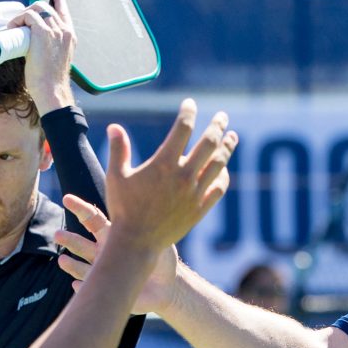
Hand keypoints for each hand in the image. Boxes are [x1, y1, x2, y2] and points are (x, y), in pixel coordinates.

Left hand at [2, 0, 75, 112]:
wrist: (52, 90)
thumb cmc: (51, 82)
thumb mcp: (56, 62)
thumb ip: (51, 52)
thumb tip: (35, 50)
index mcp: (70, 37)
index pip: (64, 11)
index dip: (58, 0)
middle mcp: (64, 30)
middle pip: (46, 7)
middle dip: (31, 10)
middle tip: (19, 22)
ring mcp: (55, 30)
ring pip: (36, 9)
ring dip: (22, 15)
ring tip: (14, 28)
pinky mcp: (42, 32)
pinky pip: (28, 16)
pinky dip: (18, 19)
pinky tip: (12, 28)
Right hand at [55, 195, 177, 316]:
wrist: (167, 287)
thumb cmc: (164, 260)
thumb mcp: (159, 241)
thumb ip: (150, 230)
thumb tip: (144, 217)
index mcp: (115, 236)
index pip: (93, 219)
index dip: (80, 209)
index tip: (67, 199)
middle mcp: (104, 252)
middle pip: (82, 243)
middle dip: (69, 239)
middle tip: (57, 235)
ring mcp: (103, 272)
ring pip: (80, 266)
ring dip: (71, 264)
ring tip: (62, 260)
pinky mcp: (105, 290)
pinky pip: (91, 289)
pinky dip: (84, 287)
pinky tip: (77, 285)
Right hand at [91, 99, 234, 257]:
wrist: (136, 243)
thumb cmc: (123, 209)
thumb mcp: (116, 176)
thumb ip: (118, 149)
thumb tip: (114, 126)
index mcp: (164, 163)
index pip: (182, 129)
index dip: (188, 112)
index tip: (190, 104)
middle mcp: (184, 175)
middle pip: (209, 143)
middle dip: (217, 126)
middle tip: (222, 116)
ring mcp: (195, 193)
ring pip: (219, 164)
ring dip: (228, 148)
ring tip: (233, 137)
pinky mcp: (200, 209)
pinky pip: (219, 188)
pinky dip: (224, 176)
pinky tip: (224, 171)